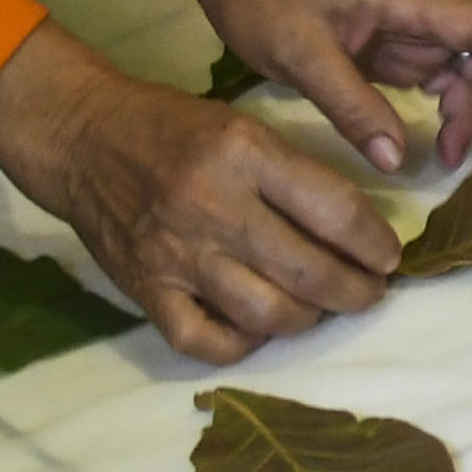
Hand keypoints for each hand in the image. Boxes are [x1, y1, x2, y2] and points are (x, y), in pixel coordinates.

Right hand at [0, 25, 400, 360]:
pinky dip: (244, 344)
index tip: (389, 257)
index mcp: (243, 153)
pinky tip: (259, 327)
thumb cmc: (173, 127)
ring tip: (320, 309)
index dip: (374, 244)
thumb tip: (356, 233)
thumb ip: (295, 176)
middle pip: (309, 273)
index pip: (333, 211)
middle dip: (356, 292)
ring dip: (308, 320)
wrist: (83, 138)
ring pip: (267, 314)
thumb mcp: (243, 127)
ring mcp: (176, 255)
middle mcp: (212, 206)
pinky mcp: (146, 291)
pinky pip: (207, 342)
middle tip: (369, 293)